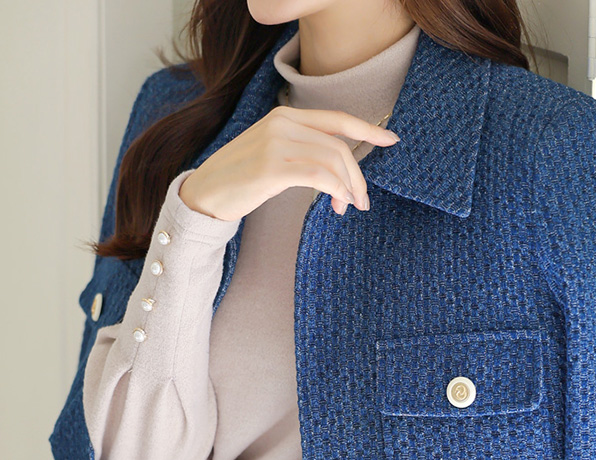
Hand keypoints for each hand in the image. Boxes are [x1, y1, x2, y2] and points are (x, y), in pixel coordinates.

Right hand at [178, 105, 399, 220]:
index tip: (391, 140)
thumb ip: (302, 150)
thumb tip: (339, 169)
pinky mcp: (273, 167)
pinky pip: (319, 176)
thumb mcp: (273, 154)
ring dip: (348, 188)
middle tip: (362, 201)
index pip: (336, 119)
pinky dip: (336, 190)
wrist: (204, 194)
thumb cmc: (240, 180)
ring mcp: (277, 143)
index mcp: (285, 116)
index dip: (367, 129)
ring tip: (347, 208)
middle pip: (339, 145)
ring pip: (333, 160)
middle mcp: (282, 123)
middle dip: (357, 176)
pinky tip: (337, 204)